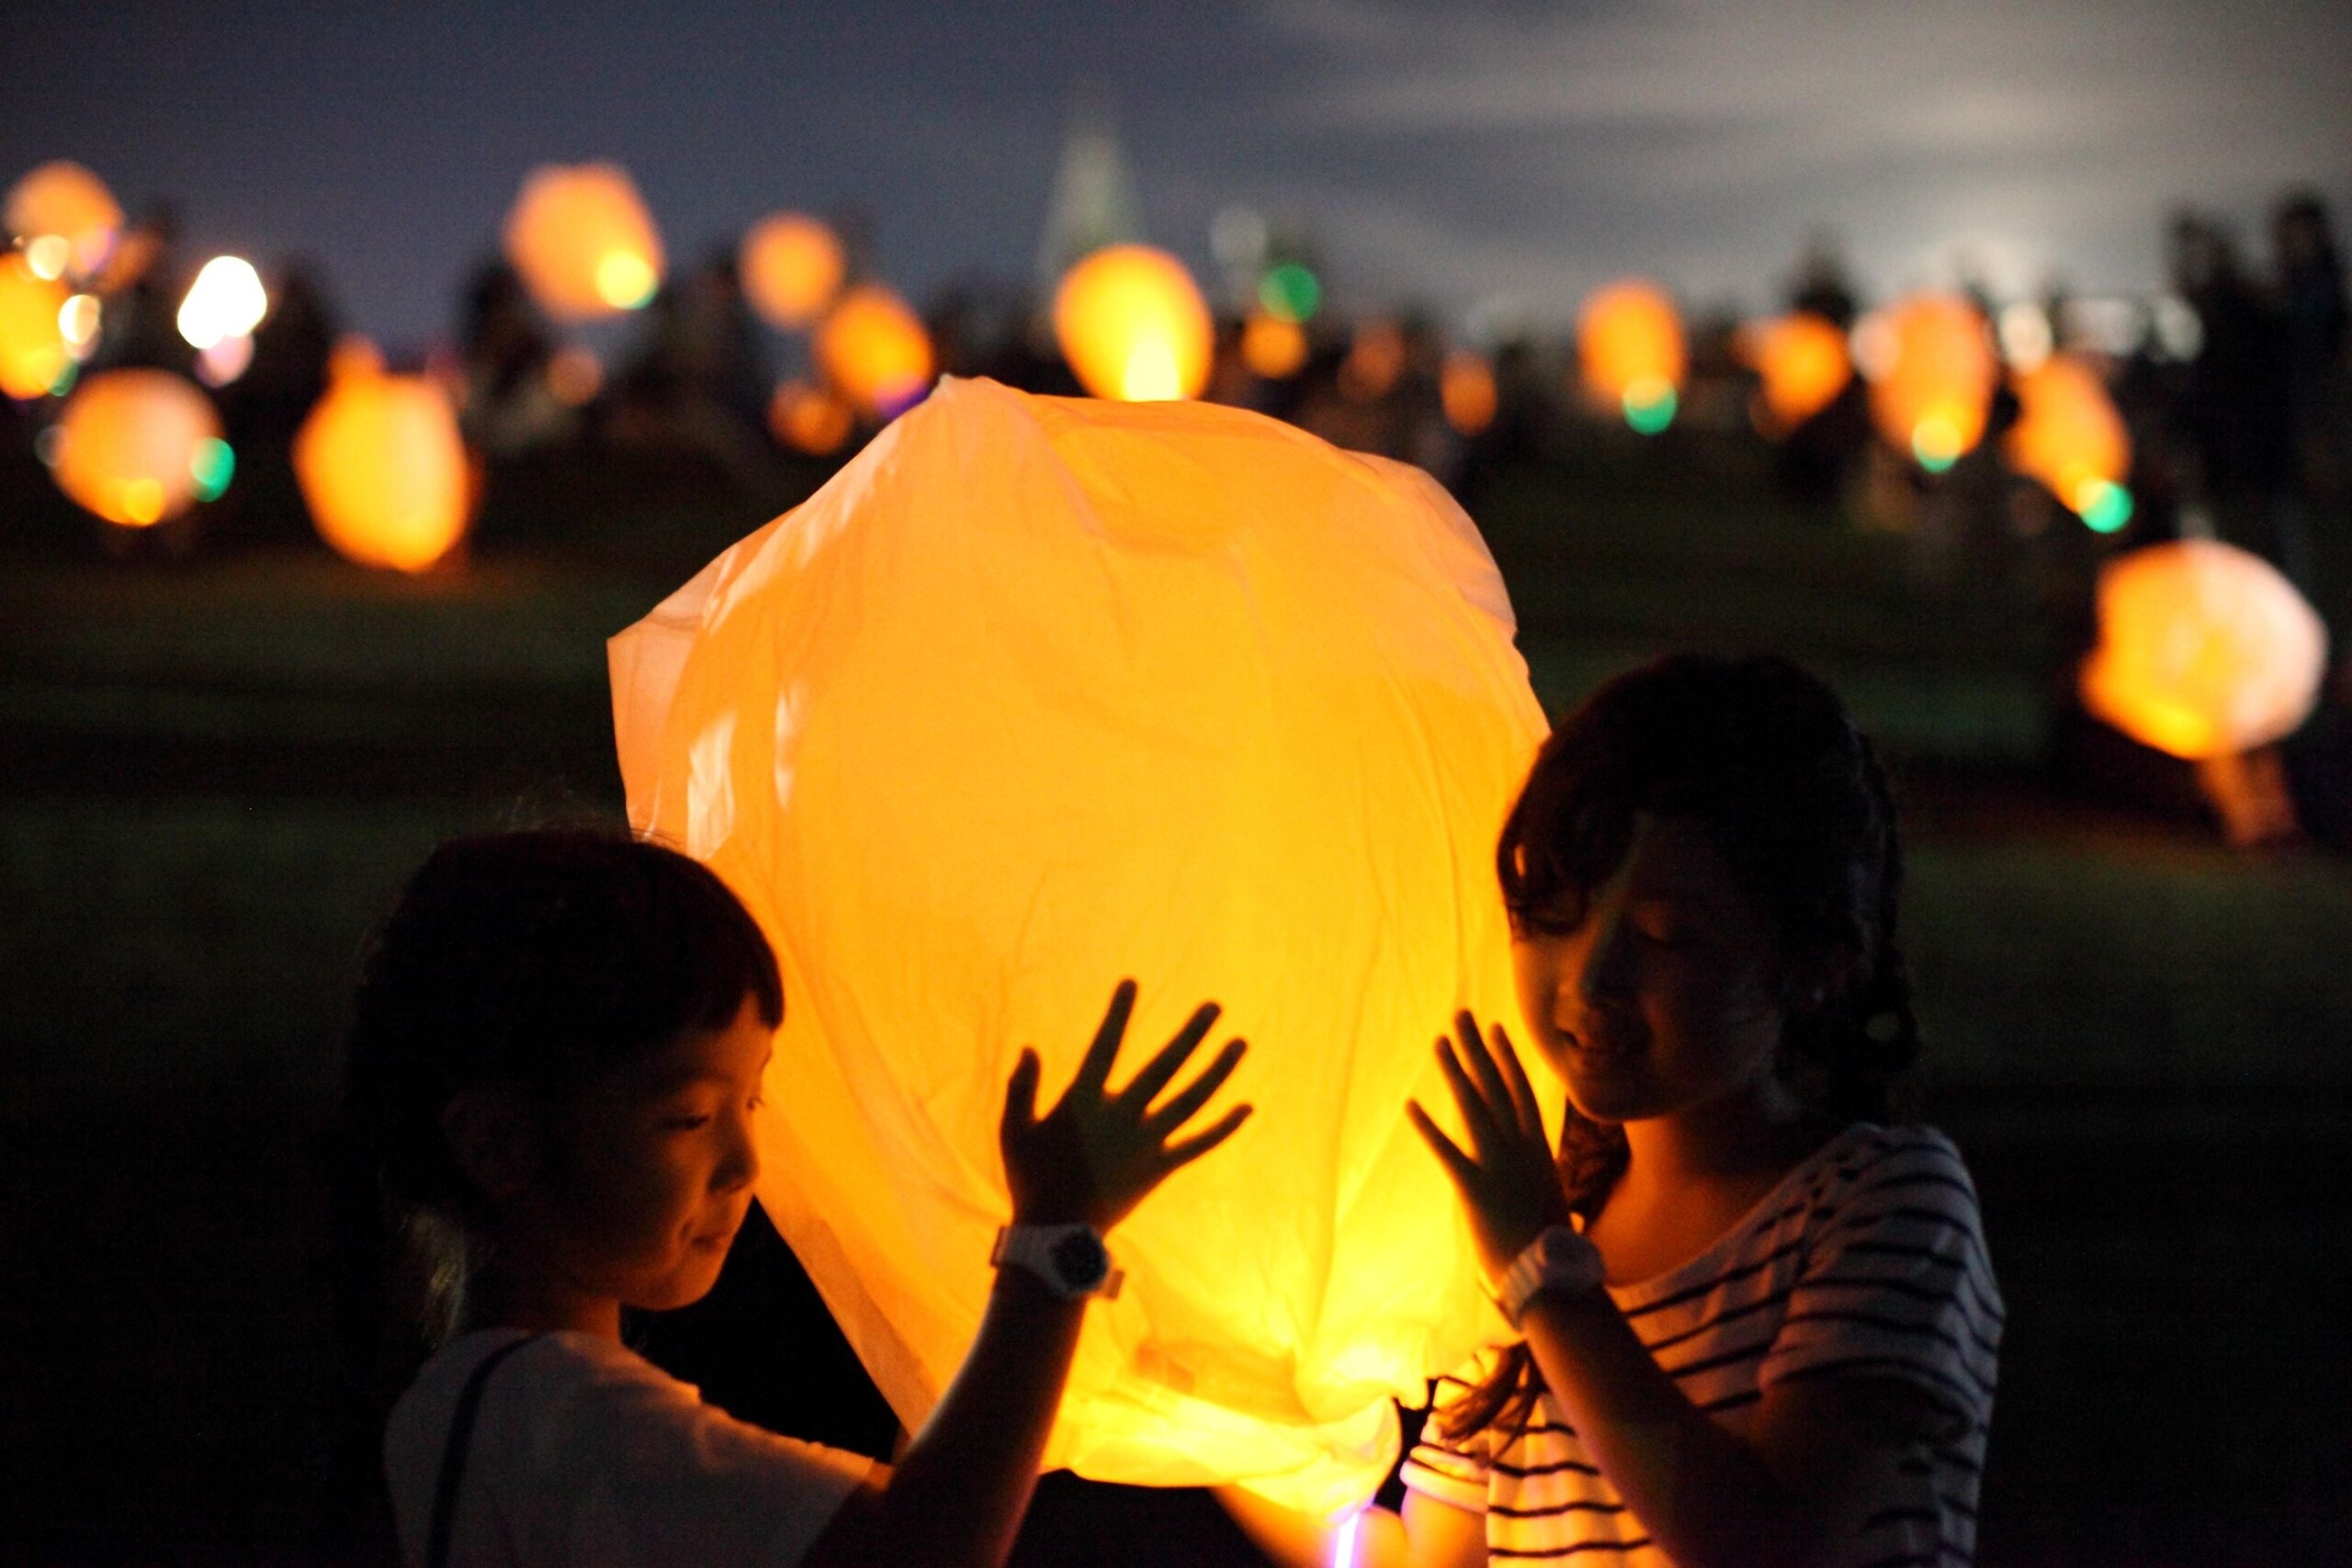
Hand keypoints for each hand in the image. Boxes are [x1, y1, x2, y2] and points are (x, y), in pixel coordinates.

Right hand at [1000, 979, 1252, 1231]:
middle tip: (1215, 1006)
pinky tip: (1246, 1108)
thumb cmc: (1032, 1180)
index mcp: (1085, 1103)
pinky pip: (1198, 1144)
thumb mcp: (1014, 1131)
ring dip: (1218, 1071)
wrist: (1058, 1235)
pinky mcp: (1160, 1168)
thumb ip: (1021, 1088)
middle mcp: (1123, 1117)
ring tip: (1241, 1043)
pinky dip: (1224, 1127)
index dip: (1118, 1015)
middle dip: (1191, 1035)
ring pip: (1191, 1100)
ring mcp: (1146, 1143)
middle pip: (1165, 1068)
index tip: (1131, 983)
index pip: (1105, 1047)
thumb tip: (1030, 1049)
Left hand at [1407, 1011, 1571, 1282]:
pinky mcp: (1475, 1189)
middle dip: (1476, 1049)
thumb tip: (1533, 1177)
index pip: (1520, 1092)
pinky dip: (1428, 1128)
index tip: (1495, 1029)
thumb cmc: (1550, 1249)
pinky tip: (1410, 1105)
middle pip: (1495, 1087)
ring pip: (1473, 1107)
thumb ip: (1535, 1181)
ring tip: (1438, 1042)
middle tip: (1461, 1016)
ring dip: (1455, 1072)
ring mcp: (1498, 1166)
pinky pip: (1447, 1152)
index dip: (1506, 1059)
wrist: (1551, 1276)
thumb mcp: (1547, 1201)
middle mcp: (1519, 1148)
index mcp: (1537, 1149)